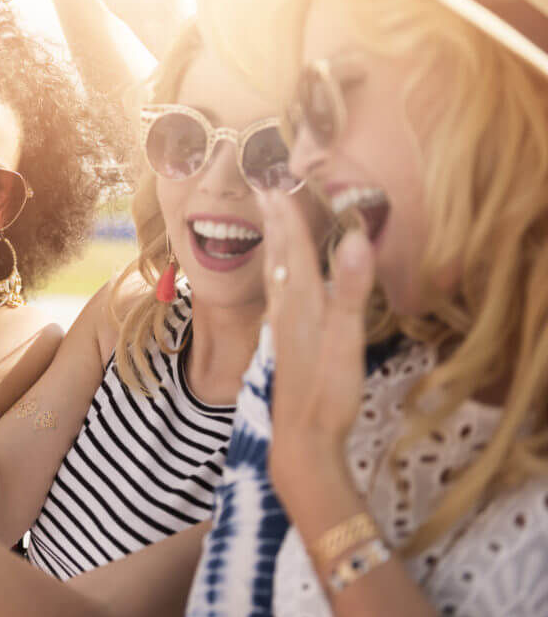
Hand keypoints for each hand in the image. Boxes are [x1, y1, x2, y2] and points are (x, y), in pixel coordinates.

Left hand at [259, 191, 375, 502]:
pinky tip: (281, 277)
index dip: (285, 210)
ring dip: (273, 240)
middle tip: (263, 180)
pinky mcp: (286, 343)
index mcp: (300, 302)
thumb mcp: (346, 341)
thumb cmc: (327, 393)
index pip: (291, 245)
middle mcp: (286, 309)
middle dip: (273, 216)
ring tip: (269, 215)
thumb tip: (354, 238)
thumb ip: (349, 290)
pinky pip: (279, 293)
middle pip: (277, 253)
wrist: (302, 442)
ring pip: (275, 273)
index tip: (273, 174)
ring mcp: (283, 327)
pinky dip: (279, 271)